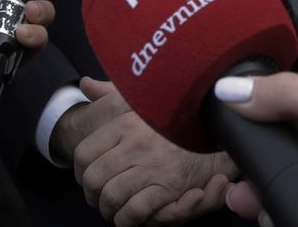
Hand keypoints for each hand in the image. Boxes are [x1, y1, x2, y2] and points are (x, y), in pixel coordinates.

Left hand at [72, 78, 235, 225]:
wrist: (217, 131)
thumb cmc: (177, 117)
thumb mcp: (144, 99)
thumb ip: (112, 94)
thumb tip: (86, 84)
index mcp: (126, 124)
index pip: (84, 153)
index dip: (79, 172)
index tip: (86, 177)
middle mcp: (135, 145)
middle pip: (93, 179)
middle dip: (92, 195)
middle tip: (98, 198)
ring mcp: (152, 167)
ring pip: (111, 197)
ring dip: (108, 209)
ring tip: (112, 209)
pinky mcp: (168, 187)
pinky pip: (134, 211)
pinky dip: (126, 219)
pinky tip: (128, 216)